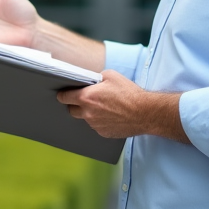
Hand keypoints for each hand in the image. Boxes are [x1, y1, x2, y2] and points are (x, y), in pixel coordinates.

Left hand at [57, 70, 187, 142]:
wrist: (145, 112)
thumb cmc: (128, 92)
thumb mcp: (111, 75)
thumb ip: (96, 78)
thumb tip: (90, 81)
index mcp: (86, 98)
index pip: (64, 97)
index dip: (63, 94)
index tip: (63, 93)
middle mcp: (88, 113)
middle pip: (71, 110)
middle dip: (75, 105)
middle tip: (84, 100)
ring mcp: (95, 125)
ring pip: (85, 119)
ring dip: (89, 113)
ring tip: (103, 107)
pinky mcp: (103, 133)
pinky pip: (96, 126)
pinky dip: (100, 121)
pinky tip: (111, 115)